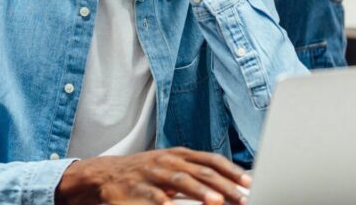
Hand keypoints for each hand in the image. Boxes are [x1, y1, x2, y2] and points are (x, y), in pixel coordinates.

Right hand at [56, 147, 250, 204]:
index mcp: (179, 155)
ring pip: (180, 180)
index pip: (211, 160)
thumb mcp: (171, 167)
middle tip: (242, 198)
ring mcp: (152, 173)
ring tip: (215, 201)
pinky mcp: (136, 187)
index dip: (231, 171)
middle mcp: (168, 161)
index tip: (249, 183)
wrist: (106, 174)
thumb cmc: (146, 173)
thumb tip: (227, 186)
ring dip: (199, 191)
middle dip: (224, 186)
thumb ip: (196, 173)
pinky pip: (153, 194)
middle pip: (201, 171)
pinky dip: (164, 200)